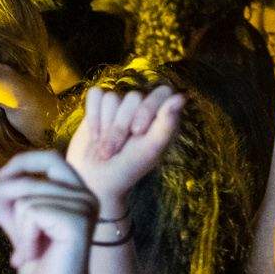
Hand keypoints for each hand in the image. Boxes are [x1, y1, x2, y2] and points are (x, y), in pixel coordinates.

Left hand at [0, 164, 99, 273]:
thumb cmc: (41, 266)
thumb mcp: (16, 225)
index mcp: (77, 192)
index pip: (48, 157)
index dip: (20, 164)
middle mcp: (86, 195)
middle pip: (32, 175)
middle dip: (8, 200)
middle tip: (9, 232)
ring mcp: (84, 207)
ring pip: (26, 198)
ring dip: (19, 230)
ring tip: (30, 252)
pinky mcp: (77, 222)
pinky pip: (31, 213)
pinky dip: (25, 238)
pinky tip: (34, 256)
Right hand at [63, 84, 186, 208]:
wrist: (95, 181)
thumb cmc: (127, 168)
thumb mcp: (150, 150)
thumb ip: (167, 125)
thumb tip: (181, 97)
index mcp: (161, 117)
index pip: (162, 92)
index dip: (147, 109)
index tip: (137, 132)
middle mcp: (142, 108)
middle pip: (133, 97)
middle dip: (121, 127)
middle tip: (116, 151)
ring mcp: (119, 106)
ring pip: (111, 98)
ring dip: (105, 126)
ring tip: (105, 148)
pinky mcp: (98, 107)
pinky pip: (96, 95)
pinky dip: (93, 116)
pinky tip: (95, 135)